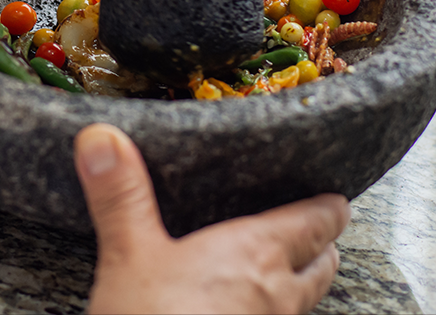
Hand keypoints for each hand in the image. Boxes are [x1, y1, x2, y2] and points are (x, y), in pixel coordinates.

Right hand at [74, 123, 349, 314]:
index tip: (334, 195)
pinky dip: (271, 311)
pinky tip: (242, 309)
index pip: (317, 221)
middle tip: (315, 229)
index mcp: (258, 252)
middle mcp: (278, 293)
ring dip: (301, 282)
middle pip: (322, 263)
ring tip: (285, 269)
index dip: (329, 206)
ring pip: (305, 301)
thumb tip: (102, 139)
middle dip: (321, 244)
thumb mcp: (127, 255)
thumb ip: (120, 196)